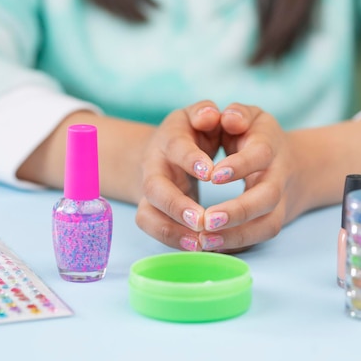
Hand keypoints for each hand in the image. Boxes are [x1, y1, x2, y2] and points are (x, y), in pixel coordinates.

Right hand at [135, 100, 223, 250]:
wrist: (165, 150)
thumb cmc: (192, 131)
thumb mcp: (199, 115)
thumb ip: (207, 113)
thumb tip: (212, 114)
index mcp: (169, 138)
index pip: (176, 147)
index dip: (191, 159)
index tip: (212, 173)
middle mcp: (154, 166)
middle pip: (155, 188)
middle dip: (176, 205)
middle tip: (202, 219)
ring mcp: (149, 192)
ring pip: (148, 214)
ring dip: (172, 230)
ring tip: (199, 242)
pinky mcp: (152, 211)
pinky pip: (154, 229)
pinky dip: (174, 240)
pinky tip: (197, 248)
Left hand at [198, 103, 299, 251]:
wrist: (295, 166)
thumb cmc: (260, 137)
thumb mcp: (251, 117)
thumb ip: (237, 114)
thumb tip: (228, 117)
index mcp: (271, 147)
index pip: (260, 156)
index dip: (239, 166)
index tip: (212, 176)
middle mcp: (279, 178)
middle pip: (267, 198)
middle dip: (238, 211)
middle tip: (207, 219)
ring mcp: (280, 204)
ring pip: (267, 225)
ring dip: (237, 235)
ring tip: (205, 240)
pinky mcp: (274, 221)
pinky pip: (259, 239)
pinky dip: (237, 245)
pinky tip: (211, 246)